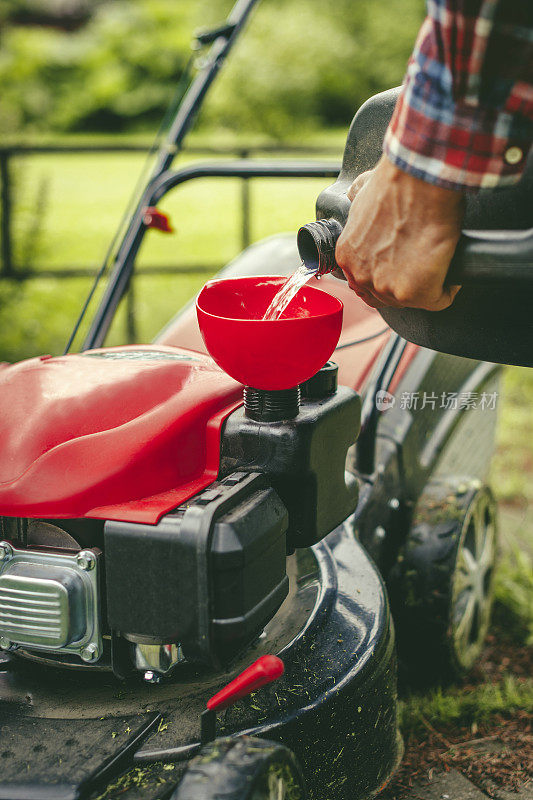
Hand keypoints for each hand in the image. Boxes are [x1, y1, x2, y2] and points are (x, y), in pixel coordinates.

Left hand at [335, 155, 464, 309]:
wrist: (421, 180)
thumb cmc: (398, 183)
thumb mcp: (362, 192)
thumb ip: (357, 204)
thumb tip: (356, 193)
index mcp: (348, 255)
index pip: (366, 281)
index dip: (389, 273)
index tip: (404, 264)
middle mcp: (361, 275)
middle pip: (388, 295)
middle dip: (406, 282)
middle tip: (423, 264)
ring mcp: (385, 287)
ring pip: (412, 300)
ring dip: (428, 285)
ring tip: (438, 265)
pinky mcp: (412, 292)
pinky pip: (438, 300)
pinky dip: (449, 288)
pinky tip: (451, 271)